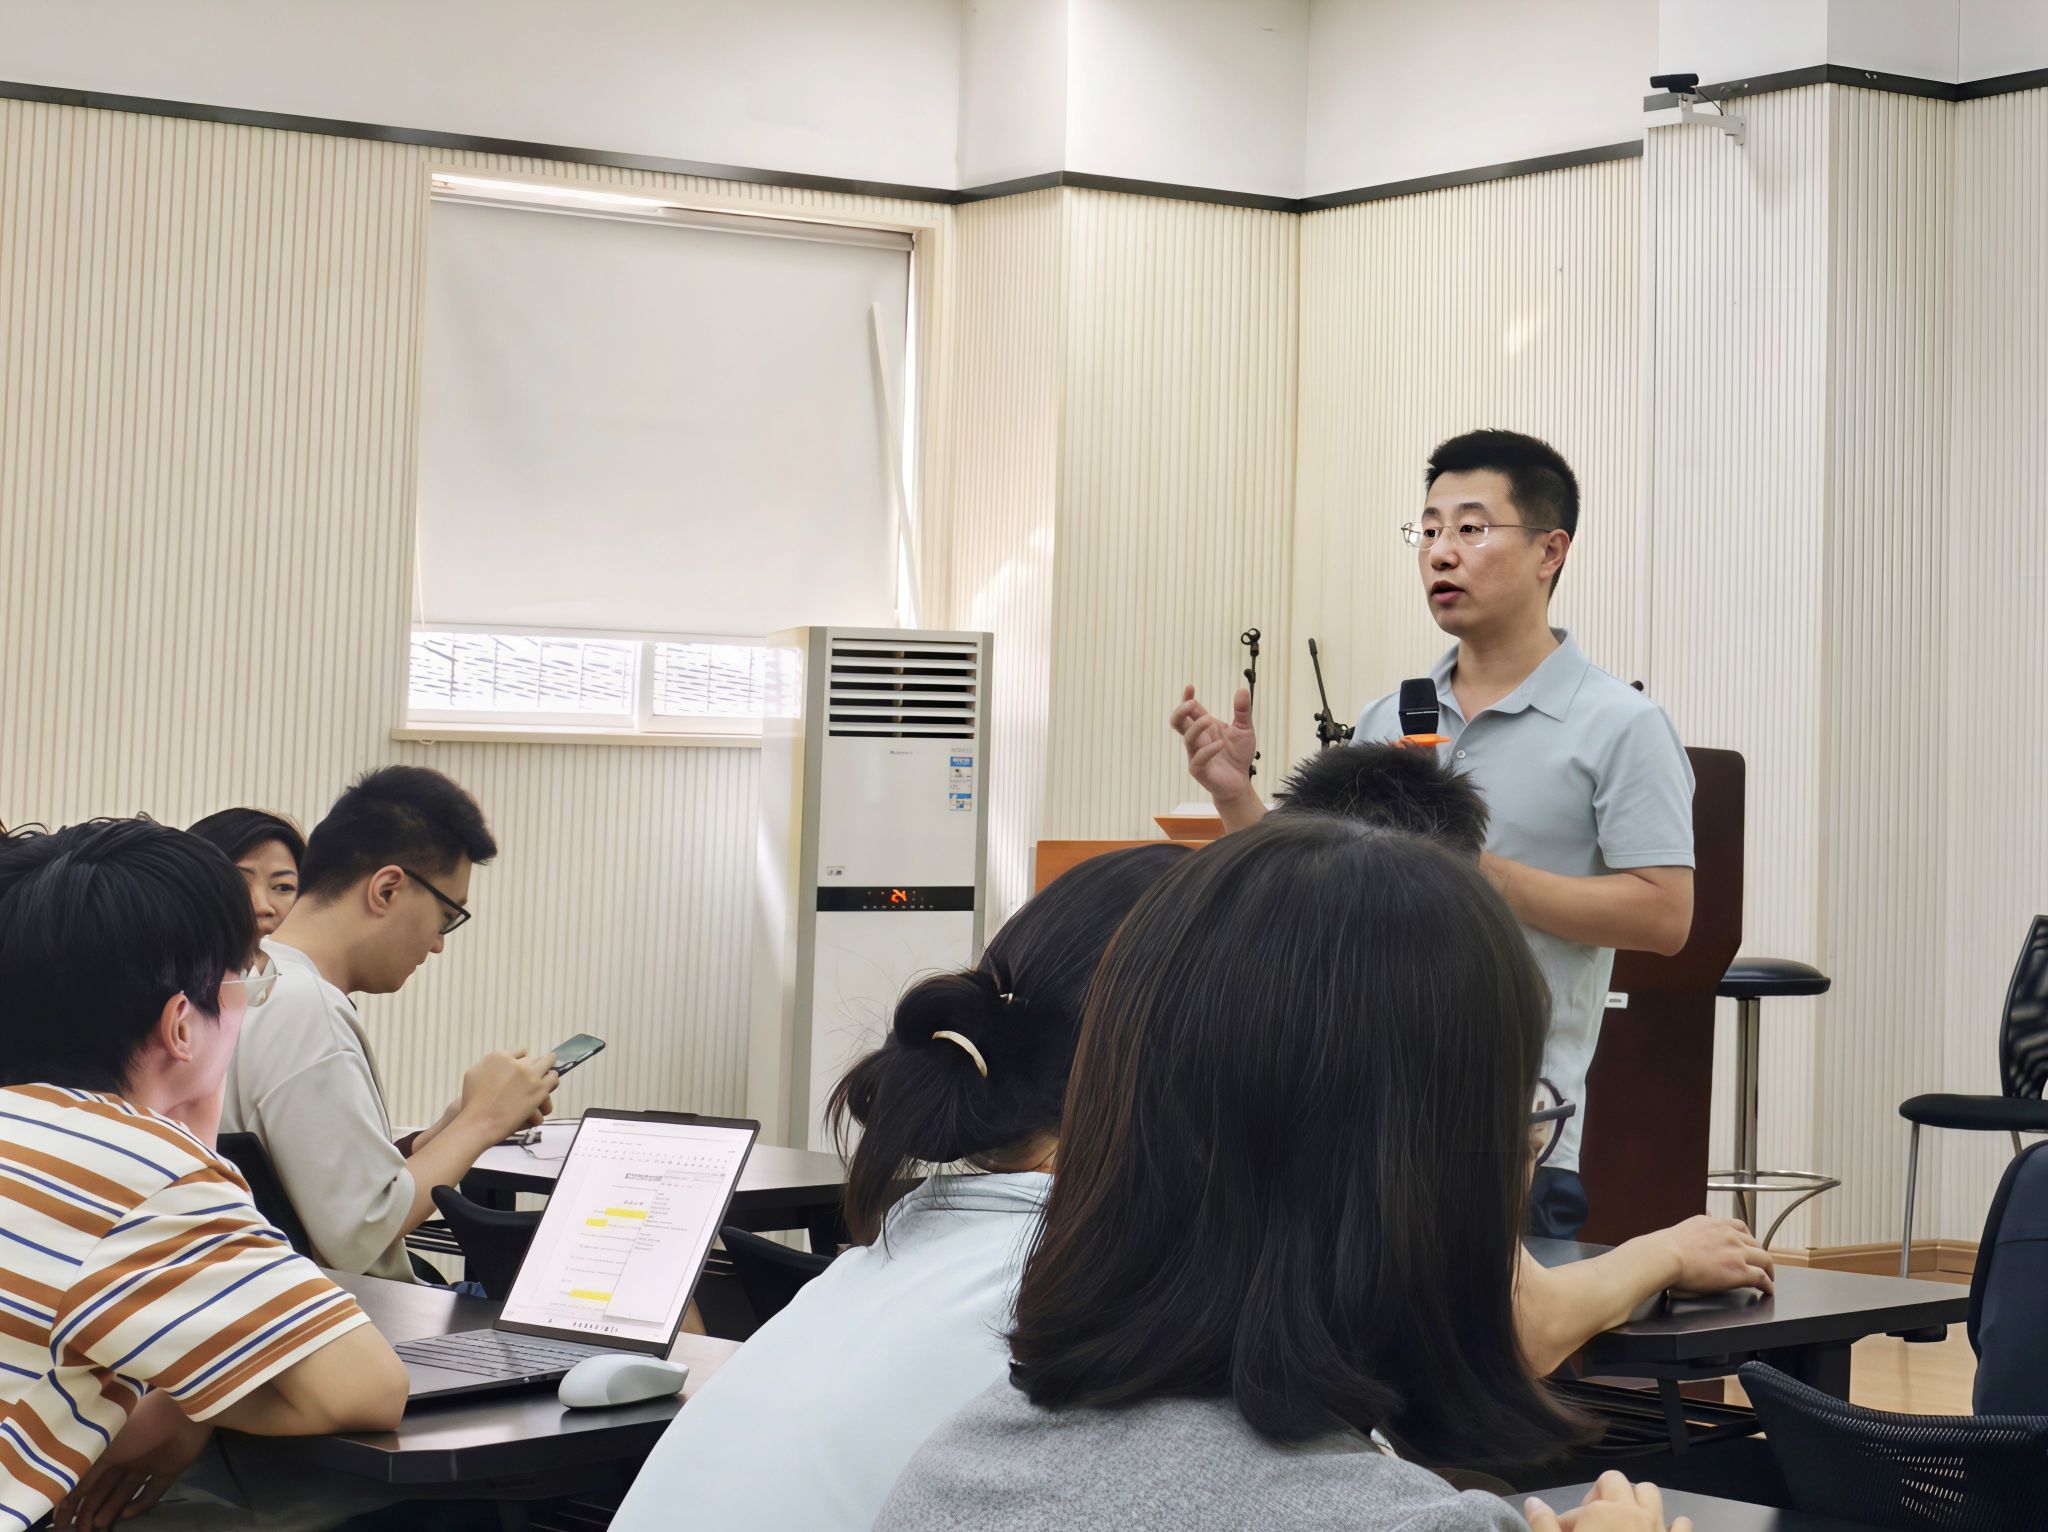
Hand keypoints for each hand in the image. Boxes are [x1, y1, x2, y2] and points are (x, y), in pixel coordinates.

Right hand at [53, 1391, 210, 1528]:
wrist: (182, 1414)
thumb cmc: (137, 1427)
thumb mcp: (103, 1450)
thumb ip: (85, 1474)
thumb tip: (66, 1497)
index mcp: (109, 1447)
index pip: (86, 1478)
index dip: (72, 1500)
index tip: (59, 1522)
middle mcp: (127, 1455)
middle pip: (104, 1488)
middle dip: (90, 1510)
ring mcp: (149, 1463)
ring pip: (125, 1492)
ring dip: (111, 1509)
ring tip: (98, 1526)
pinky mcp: (170, 1469)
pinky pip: (152, 1491)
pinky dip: (140, 1504)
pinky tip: (127, 1515)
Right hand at [460, 1050, 560, 1139]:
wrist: (478, 1123)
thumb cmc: (472, 1103)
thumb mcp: (473, 1074)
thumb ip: (487, 1064)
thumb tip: (497, 1060)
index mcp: (499, 1057)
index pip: (520, 1051)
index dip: (524, 1060)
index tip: (525, 1066)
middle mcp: (516, 1063)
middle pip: (536, 1057)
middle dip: (538, 1063)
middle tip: (542, 1067)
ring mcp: (529, 1075)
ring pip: (548, 1063)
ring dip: (548, 1069)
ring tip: (549, 1074)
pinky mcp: (539, 1089)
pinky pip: (553, 1078)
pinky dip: (552, 1082)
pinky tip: (550, 1086)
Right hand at [1170, 684, 1256, 806]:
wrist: (1240, 782)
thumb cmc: (1238, 756)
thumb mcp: (1245, 729)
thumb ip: (1242, 711)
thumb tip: (1243, 689)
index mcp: (1204, 728)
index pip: (1190, 711)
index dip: (1187, 698)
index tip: (1190, 687)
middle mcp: (1197, 739)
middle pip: (1178, 722)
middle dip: (1181, 711)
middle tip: (1191, 703)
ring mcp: (1196, 755)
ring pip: (1187, 738)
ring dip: (1196, 727)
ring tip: (1209, 720)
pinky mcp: (1200, 770)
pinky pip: (1198, 759)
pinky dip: (1208, 750)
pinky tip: (1220, 745)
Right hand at [1524, 1472, 1691, 1531]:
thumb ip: (1543, 1525)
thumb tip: (1533, 1502)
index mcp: (1600, 1511)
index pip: (1577, 1507)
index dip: (1566, 1522)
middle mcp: (1630, 1511)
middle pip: (1617, 1482)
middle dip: (1603, 1494)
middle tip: (1593, 1521)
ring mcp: (1657, 1527)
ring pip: (1651, 1493)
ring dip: (1638, 1501)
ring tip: (1625, 1521)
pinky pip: (1682, 1524)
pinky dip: (1674, 1526)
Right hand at [1661, 1214, 1774, 1296]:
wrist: (1665, 1256)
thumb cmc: (1666, 1248)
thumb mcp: (1685, 1229)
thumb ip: (1697, 1228)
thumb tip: (1698, 1229)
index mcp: (1714, 1223)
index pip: (1740, 1226)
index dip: (1748, 1238)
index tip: (1748, 1245)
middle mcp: (1729, 1234)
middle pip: (1755, 1243)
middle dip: (1759, 1254)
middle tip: (1759, 1264)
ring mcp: (1736, 1252)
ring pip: (1764, 1258)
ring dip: (1768, 1268)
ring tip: (1768, 1277)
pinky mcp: (1739, 1271)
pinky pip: (1762, 1277)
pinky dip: (1768, 1284)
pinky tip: (1768, 1289)